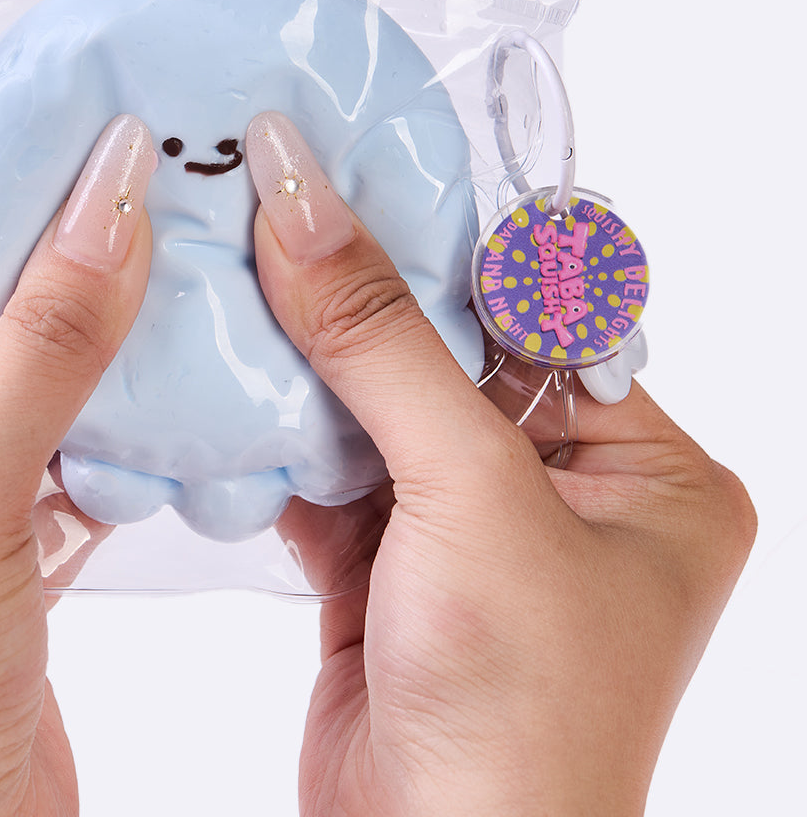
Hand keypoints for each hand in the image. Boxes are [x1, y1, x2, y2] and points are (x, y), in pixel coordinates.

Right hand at [245, 112, 755, 816]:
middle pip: (449, 352)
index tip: (361, 160)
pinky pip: (330, 463)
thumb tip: (301, 193)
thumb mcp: (468, 492)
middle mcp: (565, 492)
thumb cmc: (520, 714)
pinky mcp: (388, 562)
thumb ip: (378, 337)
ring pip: (377, 404)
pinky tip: (224, 372)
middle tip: (278, 195)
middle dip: (362, 292)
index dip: (450, 239)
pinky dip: (277, 426)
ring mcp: (469, 529)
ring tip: (236, 262)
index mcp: (649, 470)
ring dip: (308, 355)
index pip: (542, 310)